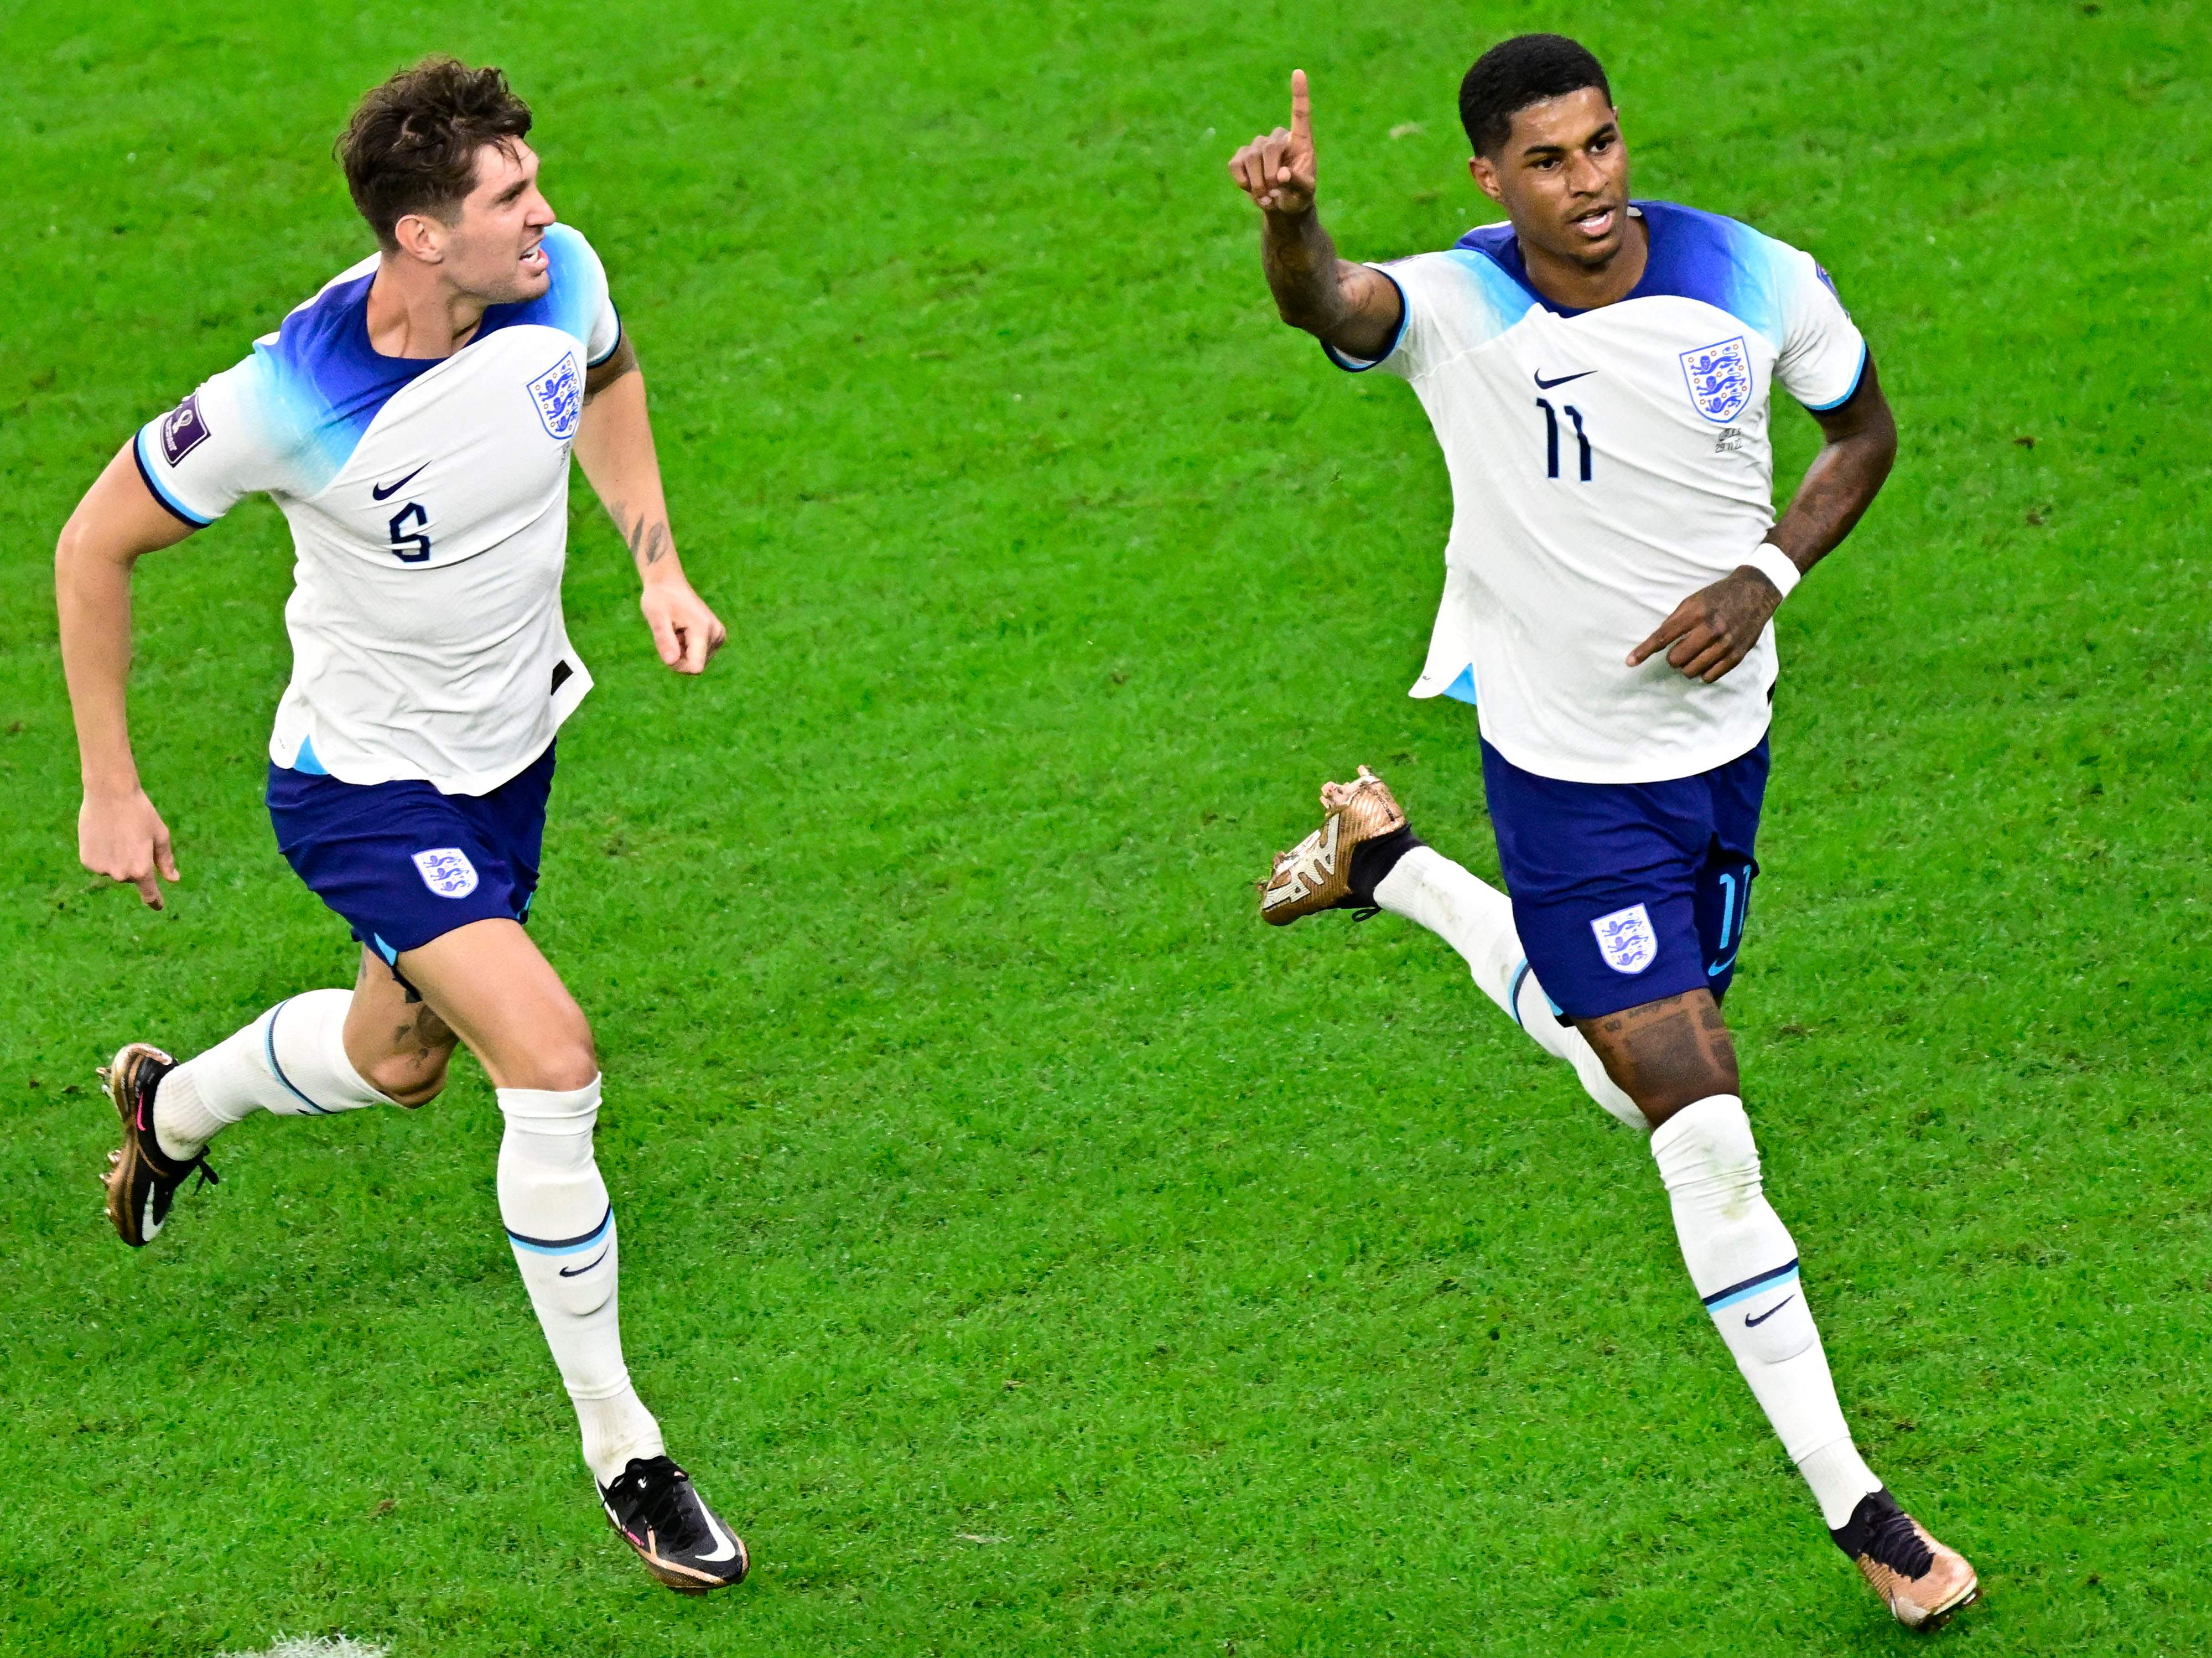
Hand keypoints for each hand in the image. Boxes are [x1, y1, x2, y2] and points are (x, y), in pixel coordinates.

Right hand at [79, 787, 178, 908]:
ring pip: (115, 870)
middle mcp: (120, 874)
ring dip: (118, 858)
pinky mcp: (87, 861)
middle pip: (132, 877)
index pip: (149, 894)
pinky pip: (100, 863)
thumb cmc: (140, 813)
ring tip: (117, 835)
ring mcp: (101, 869)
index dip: (155, 901)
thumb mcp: (160, 836)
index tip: (158, 906)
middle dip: (136, 863)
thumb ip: (165, 861)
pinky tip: (103, 836)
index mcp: (141, 870)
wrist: (109, 794)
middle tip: (133, 839)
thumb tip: (173, 880)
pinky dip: (103, 854)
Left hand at [640, 577, 726, 673]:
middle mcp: (716, 633)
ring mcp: (719, 635)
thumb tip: (671, 662)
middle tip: (671, 633)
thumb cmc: (660, 598)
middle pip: (695, 666)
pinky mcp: (717, 637)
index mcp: (703, 629)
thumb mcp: (656, 617)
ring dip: (682, 652)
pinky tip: (682, 631)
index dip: (677, 665)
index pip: (695, 667)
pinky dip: (687, 648)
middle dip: (679, 656)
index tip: (666, 649)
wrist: (669, 583)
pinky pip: (700, 655)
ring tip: (676, 630)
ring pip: (697, 662)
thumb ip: (664, 639)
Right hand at [1228, 69, 1316, 215]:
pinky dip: (1243, 182)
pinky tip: (1252, 190)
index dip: (1299, 93)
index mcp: (1300, 141)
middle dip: (1269, 175)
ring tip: (1267, 197)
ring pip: (1250, 157)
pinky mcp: (1241, 156)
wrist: (1281, 206)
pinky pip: (1235, 165)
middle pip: (1268, 148)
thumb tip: (1282, 174)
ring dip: (1257, 184)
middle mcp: (1279, 138)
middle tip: (1275, 194)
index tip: (1298, 72)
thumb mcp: (1305, 195)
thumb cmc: (1299, 197)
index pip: (1300, 113)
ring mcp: (1258, 145)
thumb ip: (1299, 183)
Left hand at [1627, 565, 1786, 683]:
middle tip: (1680, 650)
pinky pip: (1710, 677)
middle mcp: (1711, 629)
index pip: (1663, 637)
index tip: (1630, 662)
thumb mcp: (1693, 600)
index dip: (1644, 651)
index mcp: (1696, 612)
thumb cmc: (1718, 596)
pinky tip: (1706, 662)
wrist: (1755, 593)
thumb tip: (1657, 643)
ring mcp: (1726, 643)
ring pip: (1691, 671)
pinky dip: (1703, 673)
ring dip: (1687, 666)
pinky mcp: (1737, 655)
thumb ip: (1675, 620)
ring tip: (1694, 655)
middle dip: (1672, 658)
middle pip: (1676, 659)